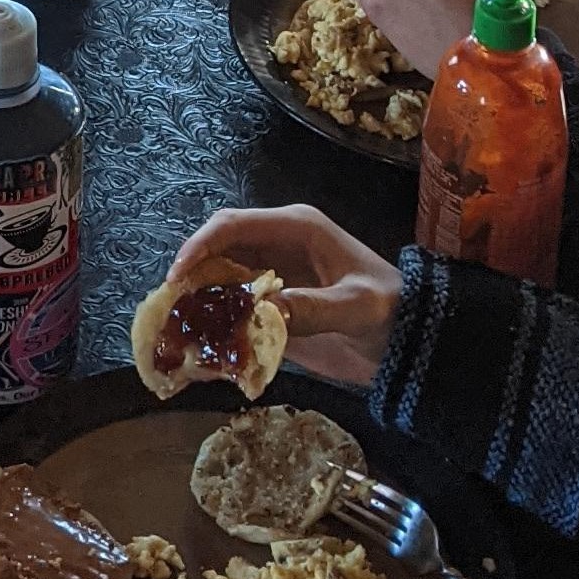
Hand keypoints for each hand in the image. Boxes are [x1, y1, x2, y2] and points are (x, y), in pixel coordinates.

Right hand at [166, 205, 402, 389]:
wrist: (411, 346)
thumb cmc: (391, 311)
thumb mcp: (357, 306)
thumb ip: (312, 306)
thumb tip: (263, 310)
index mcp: (294, 229)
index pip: (233, 226)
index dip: (199, 246)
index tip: (177, 276)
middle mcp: (275, 248)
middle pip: (216, 252)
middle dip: (189, 277)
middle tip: (167, 309)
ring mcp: (272, 280)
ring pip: (218, 283)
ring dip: (196, 304)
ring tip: (172, 332)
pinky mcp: (272, 312)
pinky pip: (233, 314)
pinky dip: (213, 329)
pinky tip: (197, 351)